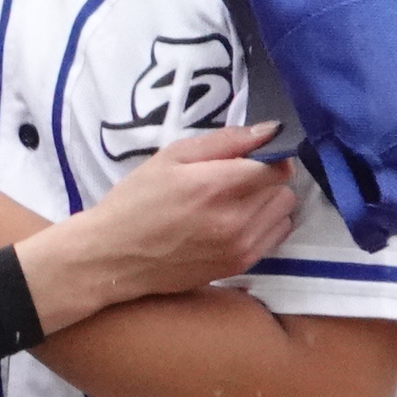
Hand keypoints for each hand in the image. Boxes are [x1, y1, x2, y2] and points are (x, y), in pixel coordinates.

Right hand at [63, 126, 301, 295]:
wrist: (113, 257)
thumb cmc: (136, 201)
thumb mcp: (170, 157)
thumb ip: (224, 141)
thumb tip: (270, 130)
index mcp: (216, 186)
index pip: (278, 166)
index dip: (268, 157)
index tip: (248, 159)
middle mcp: (235, 219)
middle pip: (283, 189)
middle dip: (266, 180)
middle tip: (234, 182)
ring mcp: (240, 246)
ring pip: (283, 213)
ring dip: (267, 204)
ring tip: (234, 204)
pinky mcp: (239, 265)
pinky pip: (275, 237)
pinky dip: (263, 226)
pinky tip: (234, 224)